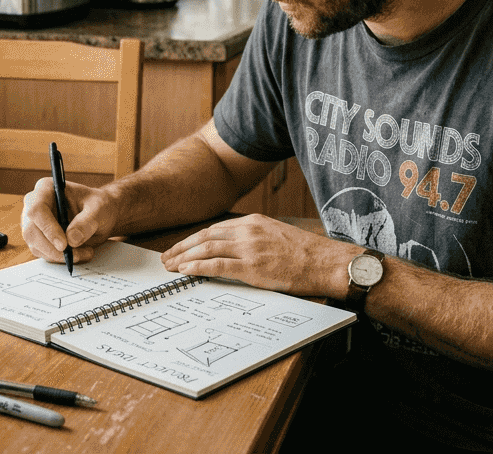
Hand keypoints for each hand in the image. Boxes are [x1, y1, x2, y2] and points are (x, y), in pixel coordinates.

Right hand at [21, 177, 119, 264]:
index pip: (37, 209)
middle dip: (53, 248)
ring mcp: (34, 223)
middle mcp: (35, 205)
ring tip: (84, 252)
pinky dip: (60, 258)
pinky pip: (43, 253)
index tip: (64, 244)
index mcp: (46, 189)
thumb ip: (87, 221)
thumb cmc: (98, 206)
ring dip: (59, 255)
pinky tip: (78, 253)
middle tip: (75, 255)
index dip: (48, 228)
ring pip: (36, 245)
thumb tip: (71, 239)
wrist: (100, 216)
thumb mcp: (99, 209)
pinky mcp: (38, 239)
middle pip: (32, 231)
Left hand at [160, 214, 353, 296]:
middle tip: (166, 257)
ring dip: (184, 257)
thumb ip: (254, 238)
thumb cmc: (306, 254)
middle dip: (182, 247)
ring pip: (207, 249)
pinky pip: (218, 266)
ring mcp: (250, 248)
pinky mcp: (253, 267)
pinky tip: (186, 271)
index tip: (180, 248)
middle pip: (205, 237)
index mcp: (254, 222)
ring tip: (170, 266)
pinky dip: (198, 267)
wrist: (326, 263)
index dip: (194, 239)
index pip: (215, 229)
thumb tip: (233, 250)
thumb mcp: (276, 235)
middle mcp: (249, 231)